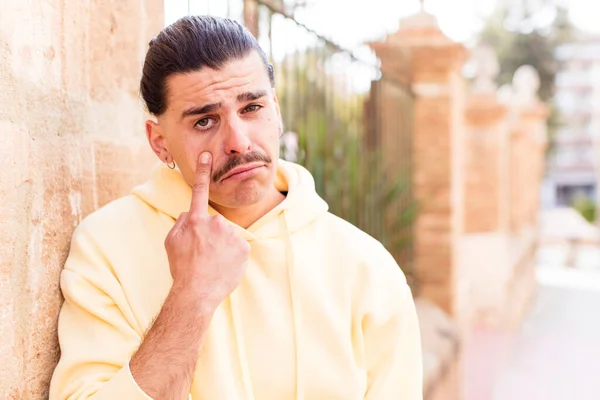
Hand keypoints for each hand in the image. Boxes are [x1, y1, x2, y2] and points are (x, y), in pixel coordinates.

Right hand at [164, 152, 249, 309]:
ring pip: (228, 236)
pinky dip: (233, 256)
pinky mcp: (244, 247)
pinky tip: (224, 266)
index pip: (199, 191)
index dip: (203, 172)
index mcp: (195, 220)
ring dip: (223, 246)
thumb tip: (190, 214)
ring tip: (214, 263)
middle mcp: (215, 223)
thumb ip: (181, 223)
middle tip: (203, 255)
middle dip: (211, 235)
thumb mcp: (171, 242)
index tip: (207, 155)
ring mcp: (231, 234)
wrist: (197, 292)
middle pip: (215, 223)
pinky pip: (239, 247)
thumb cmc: (182, 268)